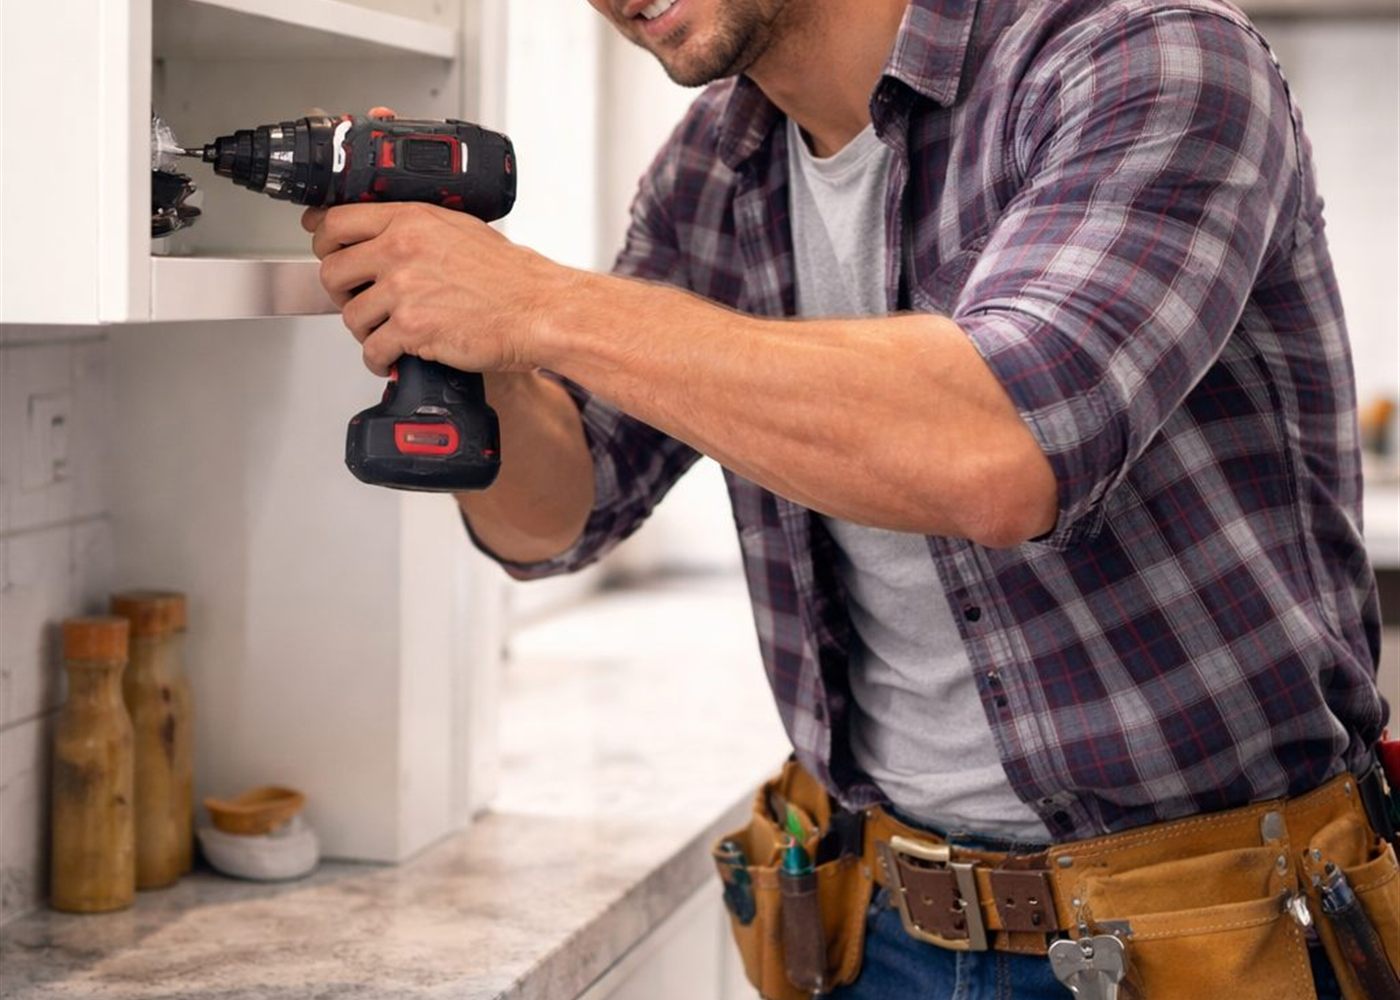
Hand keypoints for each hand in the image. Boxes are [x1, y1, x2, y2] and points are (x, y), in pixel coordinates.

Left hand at [304, 200, 571, 376]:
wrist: (537, 309)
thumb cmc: (510, 275)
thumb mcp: (459, 229)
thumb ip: (416, 227)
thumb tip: (384, 234)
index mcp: (410, 220)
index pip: (337, 221)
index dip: (323, 239)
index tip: (325, 249)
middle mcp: (401, 250)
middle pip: (332, 270)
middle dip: (341, 291)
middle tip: (357, 299)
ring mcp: (404, 290)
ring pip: (350, 315)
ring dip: (364, 330)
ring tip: (384, 334)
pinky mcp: (412, 328)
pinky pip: (372, 350)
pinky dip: (379, 361)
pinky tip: (392, 359)